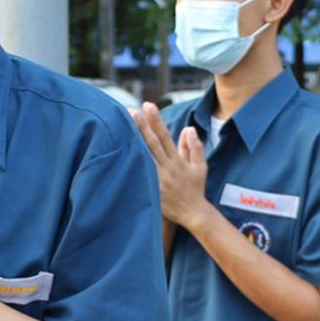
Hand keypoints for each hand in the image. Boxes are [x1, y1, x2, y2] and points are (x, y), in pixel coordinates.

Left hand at [131, 102, 208, 229]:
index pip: (165, 136)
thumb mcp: (200, 167)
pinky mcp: (151, 191)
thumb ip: (194, 147)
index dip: (156, 120)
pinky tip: (119, 154)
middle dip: (141, 127)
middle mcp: (166, 169)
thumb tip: (188, 128)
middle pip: (151, 144)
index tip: (148, 105)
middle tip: (131, 111)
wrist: (193, 214)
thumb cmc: (196, 189)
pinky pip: (138, 176)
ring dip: (132, 142)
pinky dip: (130, 164)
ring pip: (142, 158)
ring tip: (121, 128)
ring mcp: (157, 180)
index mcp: (178, 161)